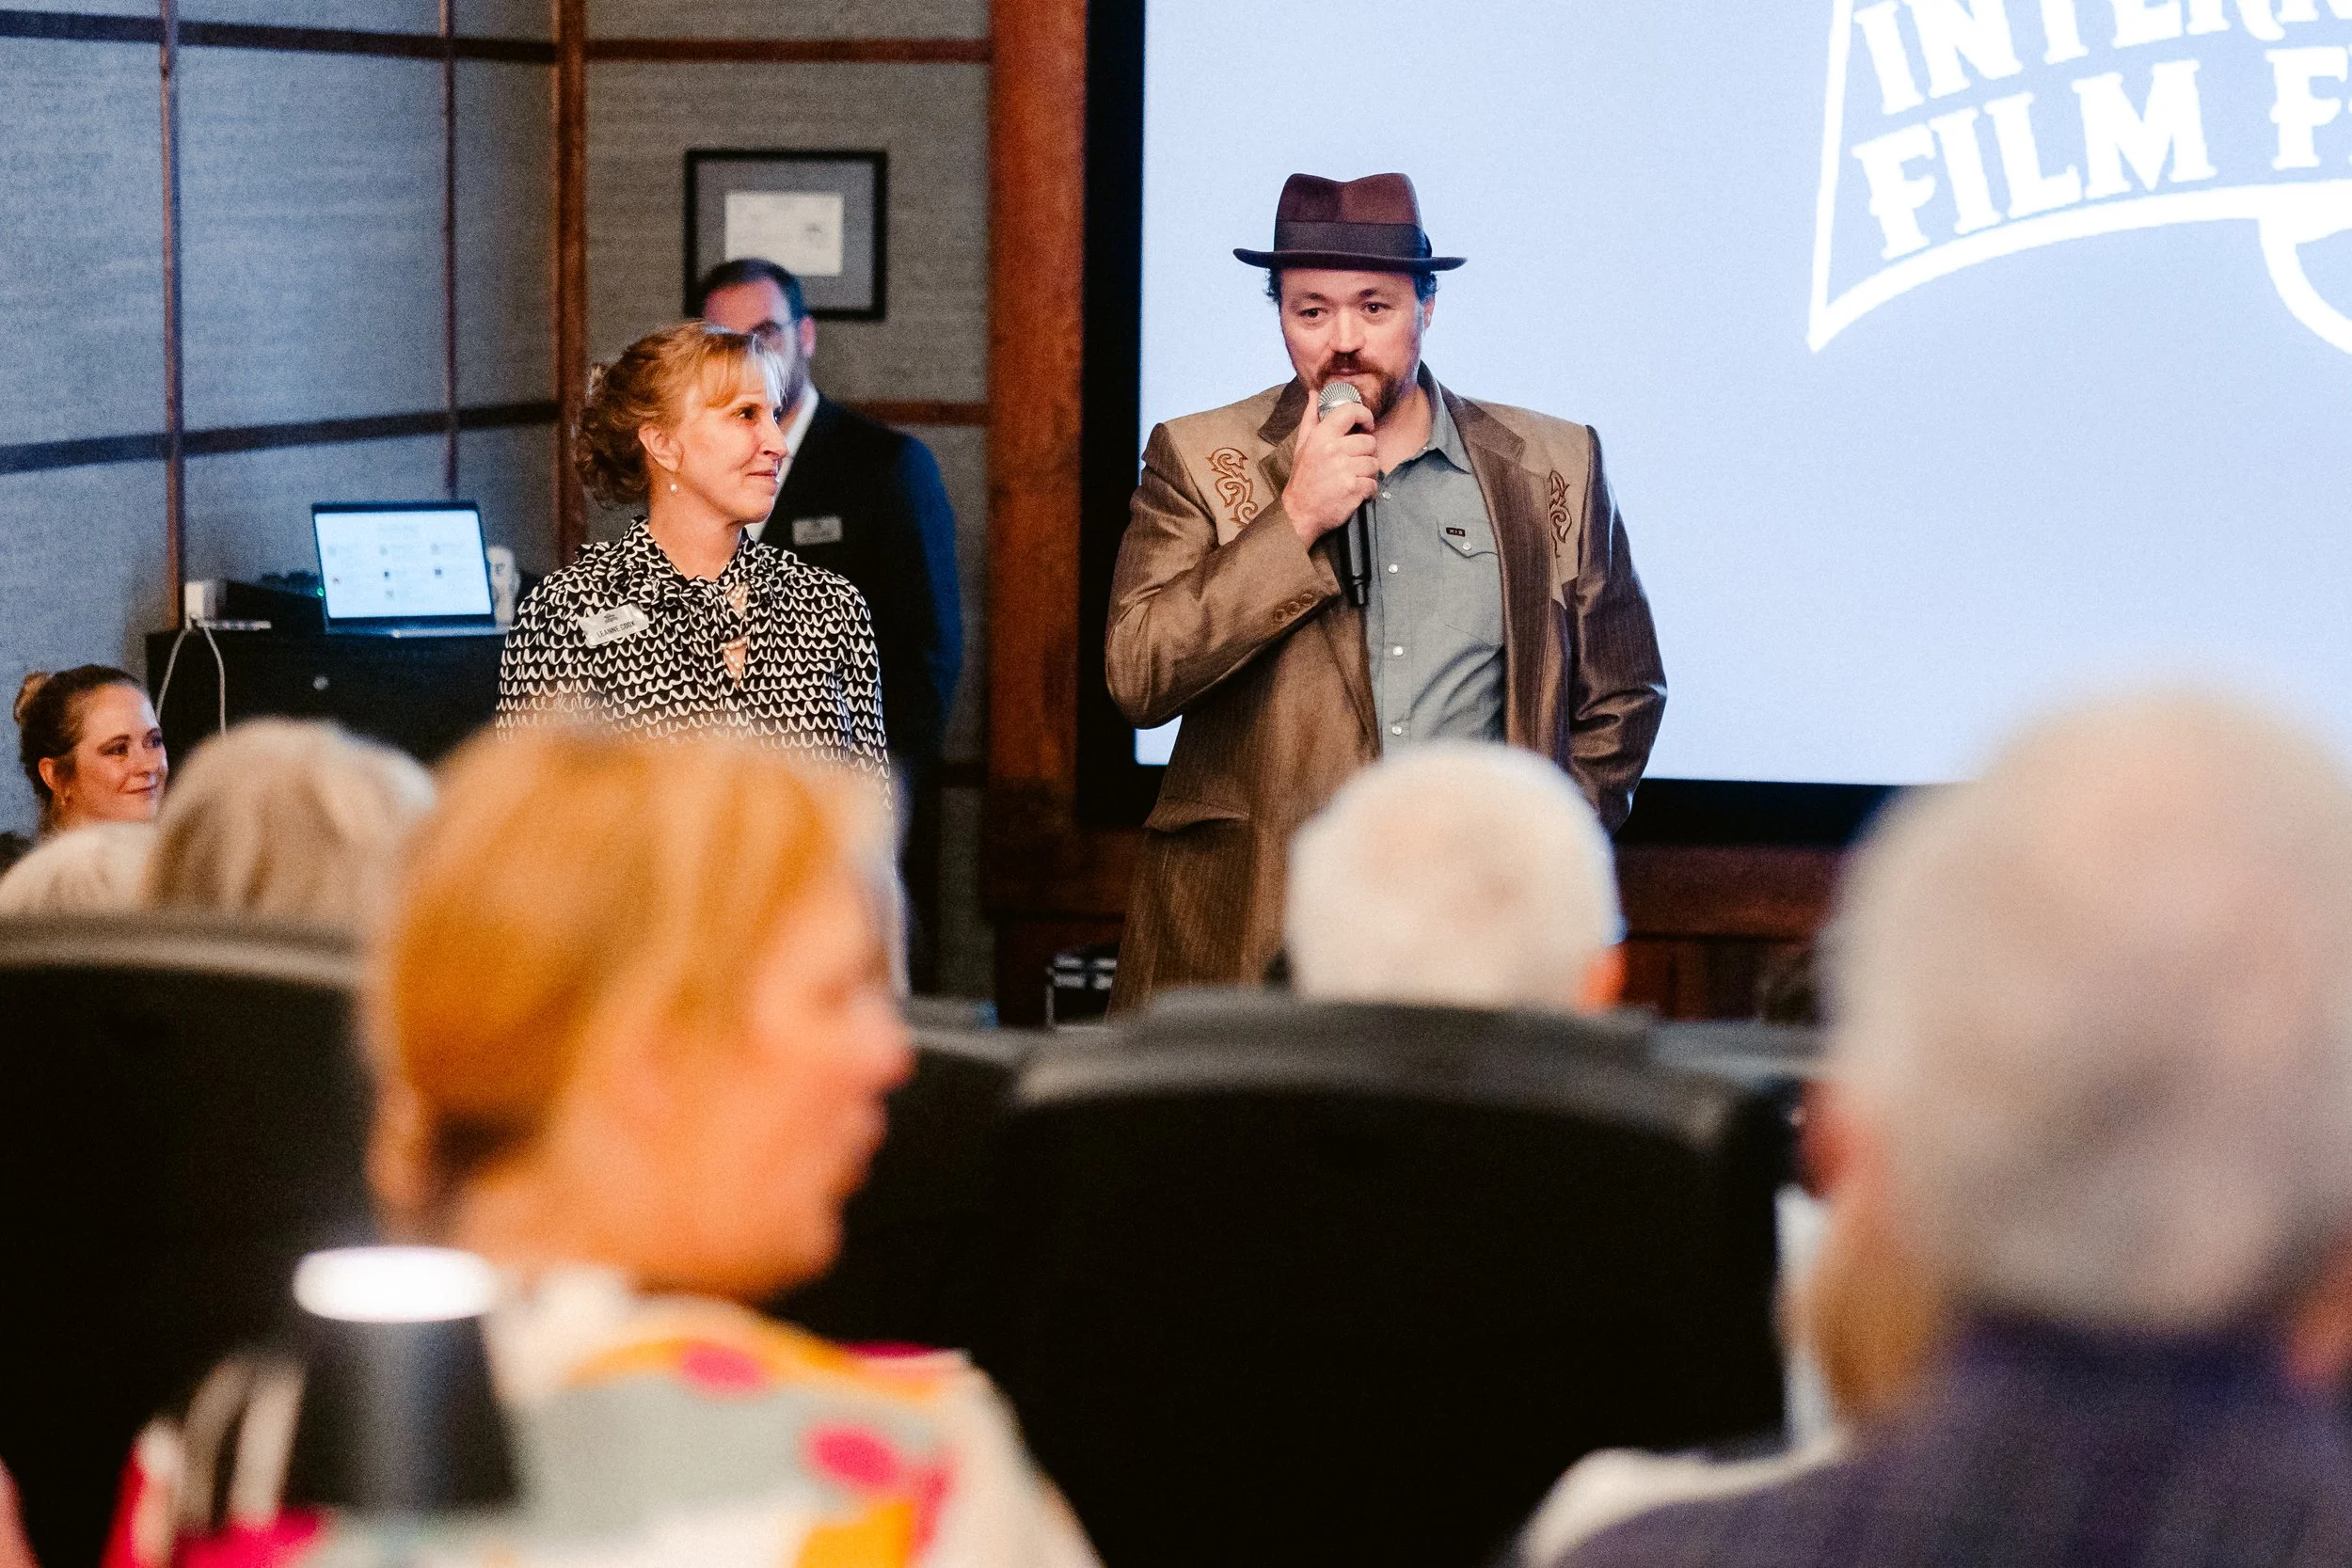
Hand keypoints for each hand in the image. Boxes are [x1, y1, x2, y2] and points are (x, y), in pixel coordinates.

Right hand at [1280, 397, 1376, 546]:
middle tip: (1355, 464)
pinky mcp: (1353, 489)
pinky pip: (1373, 485)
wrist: (1299, 514)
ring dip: (1368, 474)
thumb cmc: (1303, 479)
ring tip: (1353, 480)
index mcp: (1321, 436)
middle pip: (1369, 442)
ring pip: (1374, 464)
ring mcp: (1344, 470)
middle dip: (1366, 454)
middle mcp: (1332, 450)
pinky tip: (1355, 494)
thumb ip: (1311, 418)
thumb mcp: (1302, 445)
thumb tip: (1314, 392)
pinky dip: (1368, 492)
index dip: (1365, 416)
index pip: (1351, 411)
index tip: (1366, 426)